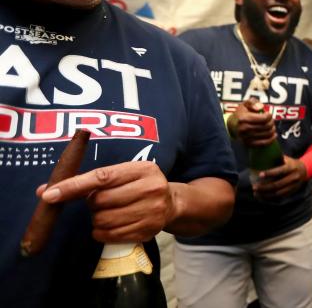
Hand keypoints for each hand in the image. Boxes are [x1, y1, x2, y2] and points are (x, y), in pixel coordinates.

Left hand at [38, 161, 174, 242]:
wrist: (172, 203)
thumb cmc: (139, 185)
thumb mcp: (123, 173)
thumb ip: (88, 180)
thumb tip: (45, 191)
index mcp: (143, 169)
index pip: (102, 177)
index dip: (73, 186)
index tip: (49, 195)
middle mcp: (151, 189)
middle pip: (100, 201)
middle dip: (92, 204)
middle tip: (100, 202)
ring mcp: (152, 211)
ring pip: (104, 220)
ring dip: (96, 219)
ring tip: (107, 213)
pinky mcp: (149, 230)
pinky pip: (111, 235)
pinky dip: (102, 233)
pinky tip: (110, 226)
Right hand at [231, 97, 275, 146]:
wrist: (233, 125)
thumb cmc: (241, 113)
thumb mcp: (245, 104)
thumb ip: (253, 102)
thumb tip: (260, 108)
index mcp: (243, 118)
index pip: (263, 118)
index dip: (269, 116)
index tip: (268, 114)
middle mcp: (244, 129)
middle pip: (266, 126)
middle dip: (271, 122)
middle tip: (271, 120)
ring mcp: (246, 138)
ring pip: (266, 134)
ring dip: (272, 130)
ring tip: (271, 126)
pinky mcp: (249, 144)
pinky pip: (263, 143)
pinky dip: (271, 139)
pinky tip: (273, 135)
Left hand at [253, 155, 306, 199]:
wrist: (304, 170)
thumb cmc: (290, 163)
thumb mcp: (286, 158)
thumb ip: (276, 157)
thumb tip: (262, 152)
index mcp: (291, 167)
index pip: (280, 171)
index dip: (270, 173)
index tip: (259, 174)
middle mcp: (293, 177)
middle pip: (277, 185)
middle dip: (264, 187)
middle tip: (254, 187)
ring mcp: (293, 186)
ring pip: (278, 193)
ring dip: (265, 194)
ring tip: (256, 193)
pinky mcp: (291, 192)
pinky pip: (279, 197)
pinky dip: (270, 198)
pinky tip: (262, 196)